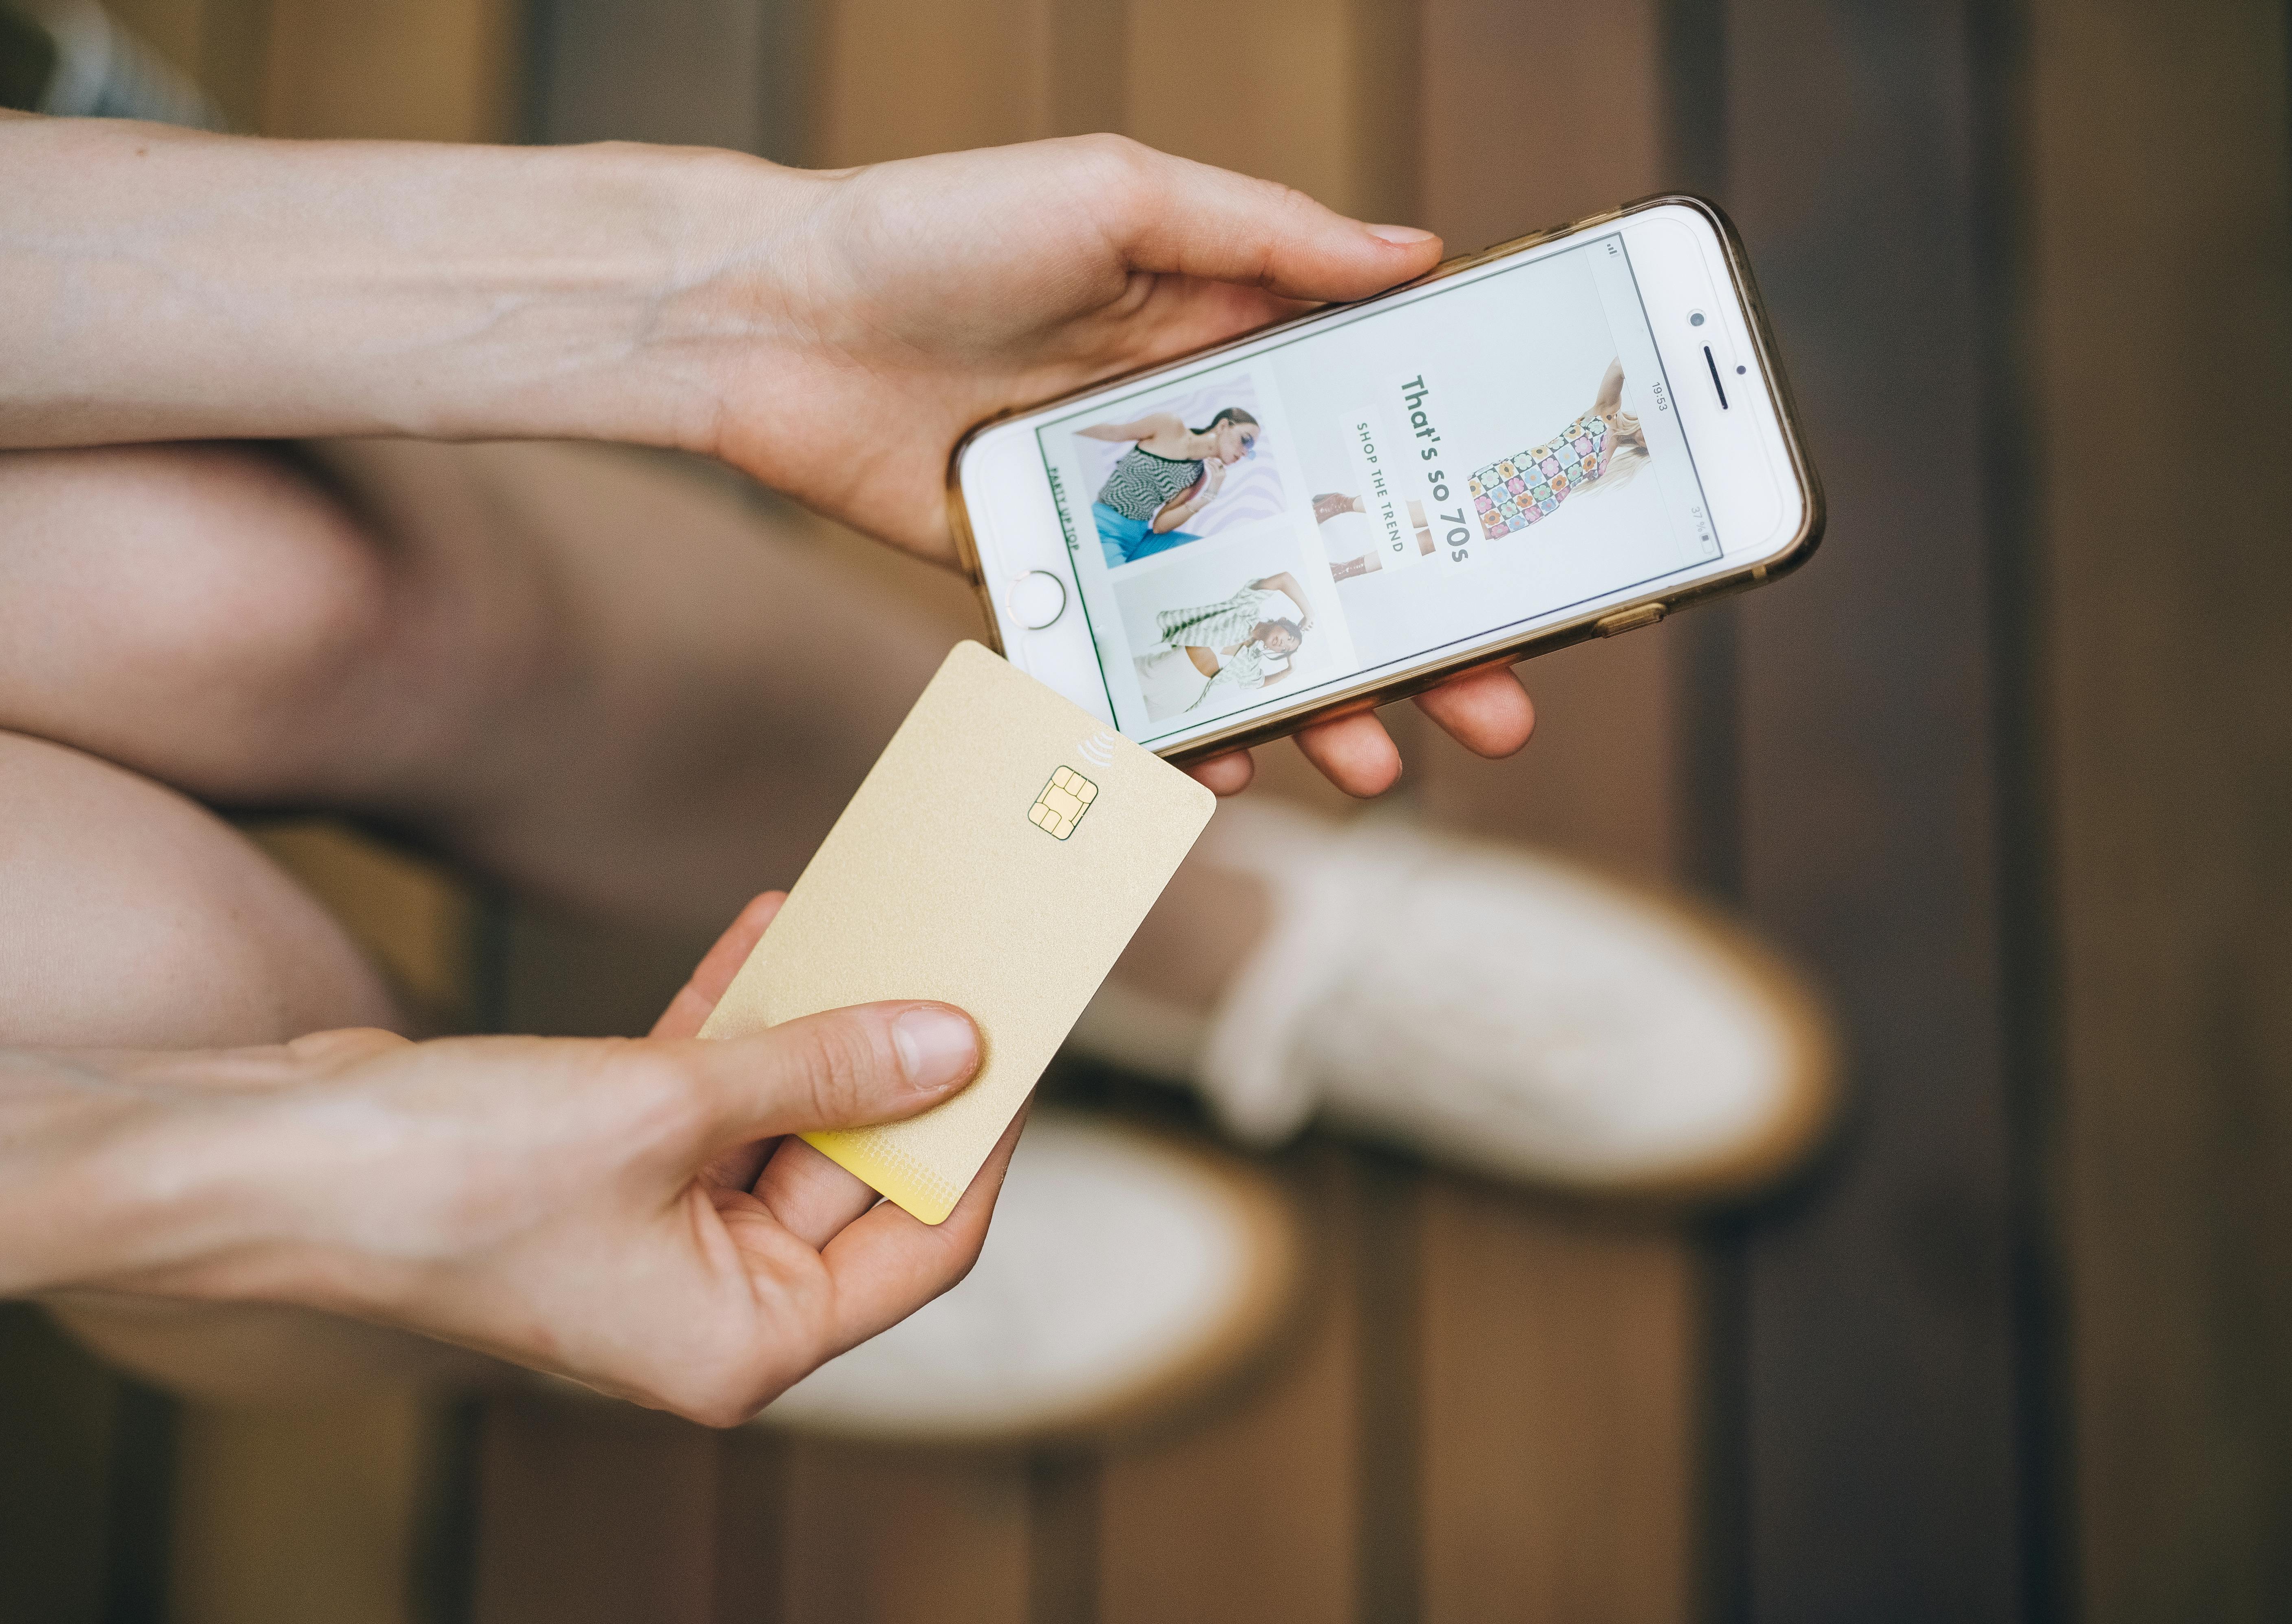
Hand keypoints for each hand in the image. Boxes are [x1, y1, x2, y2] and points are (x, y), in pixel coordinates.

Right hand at [38, 894, 1008, 1425]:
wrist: (267, 1158)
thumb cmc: (446, 1175)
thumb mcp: (665, 1109)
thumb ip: (818, 1074)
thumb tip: (949, 1043)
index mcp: (741, 1339)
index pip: (920, 1244)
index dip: (979, 1140)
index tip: (1022, 1043)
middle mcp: (710, 1301)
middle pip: (856, 1176)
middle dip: (902, 1063)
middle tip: (962, 958)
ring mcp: (660, 1234)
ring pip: (785, 1119)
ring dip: (822, 1022)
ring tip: (882, 920)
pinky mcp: (612, 1165)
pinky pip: (714, 1090)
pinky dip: (743, 1017)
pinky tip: (777, 929)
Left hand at [687, 137, 1531, 795]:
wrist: (764, 316)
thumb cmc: (933, 225)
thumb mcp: (1117, 193)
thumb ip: (1264, 232)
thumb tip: (1418, 252)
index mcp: (1225, 340)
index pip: (1367, 429)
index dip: (1450, 497)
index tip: (1527, 560)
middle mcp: (1185, 439)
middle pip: (1329, 553)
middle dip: (1418, 638)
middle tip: (1493, 708)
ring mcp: (1117, 521)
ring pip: (1242, 625)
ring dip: (1313, 701)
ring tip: (1373, 762)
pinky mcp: (1040, 581)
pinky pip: (1128, 664)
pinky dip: (1175, 718)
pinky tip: (1223, 762)